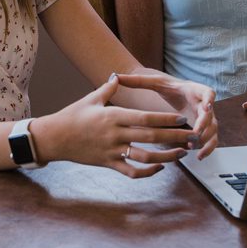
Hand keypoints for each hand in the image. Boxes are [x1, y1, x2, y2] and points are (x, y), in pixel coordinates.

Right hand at [34, 75, 196, 178]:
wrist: (54, 137)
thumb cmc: (72, 115)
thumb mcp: (91, 99)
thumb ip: (108, 88)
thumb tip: (118, 75)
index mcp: (114, 116)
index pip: (145, 118)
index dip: (166, 120)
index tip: (182, 119)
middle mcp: (115, 134)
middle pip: (150, 136)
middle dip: (173, 136)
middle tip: (192, 136)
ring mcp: (112, 151)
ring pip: (145, 157)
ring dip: (166, 156)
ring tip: (181, 153)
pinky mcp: (108, 164)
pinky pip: (131, 172)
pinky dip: (147, 172)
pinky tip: (160, 167)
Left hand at [114, 72, 217, 159]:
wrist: (179, 94)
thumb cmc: (168, 88)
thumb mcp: (155, 83)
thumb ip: (137, 81)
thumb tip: (115, 76)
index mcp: (194, 90)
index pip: (208, 93)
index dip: (209, 100)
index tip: (206, 106)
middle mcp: (204, 104)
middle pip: (211, 115)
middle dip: (205, 125)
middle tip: (194, 133)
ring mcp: (207, 118)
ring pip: (213, 130)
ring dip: (204, 139)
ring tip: (191, 147)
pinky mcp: (206, 129)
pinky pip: (212, 140)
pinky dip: (207, 148)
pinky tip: (197, 155)